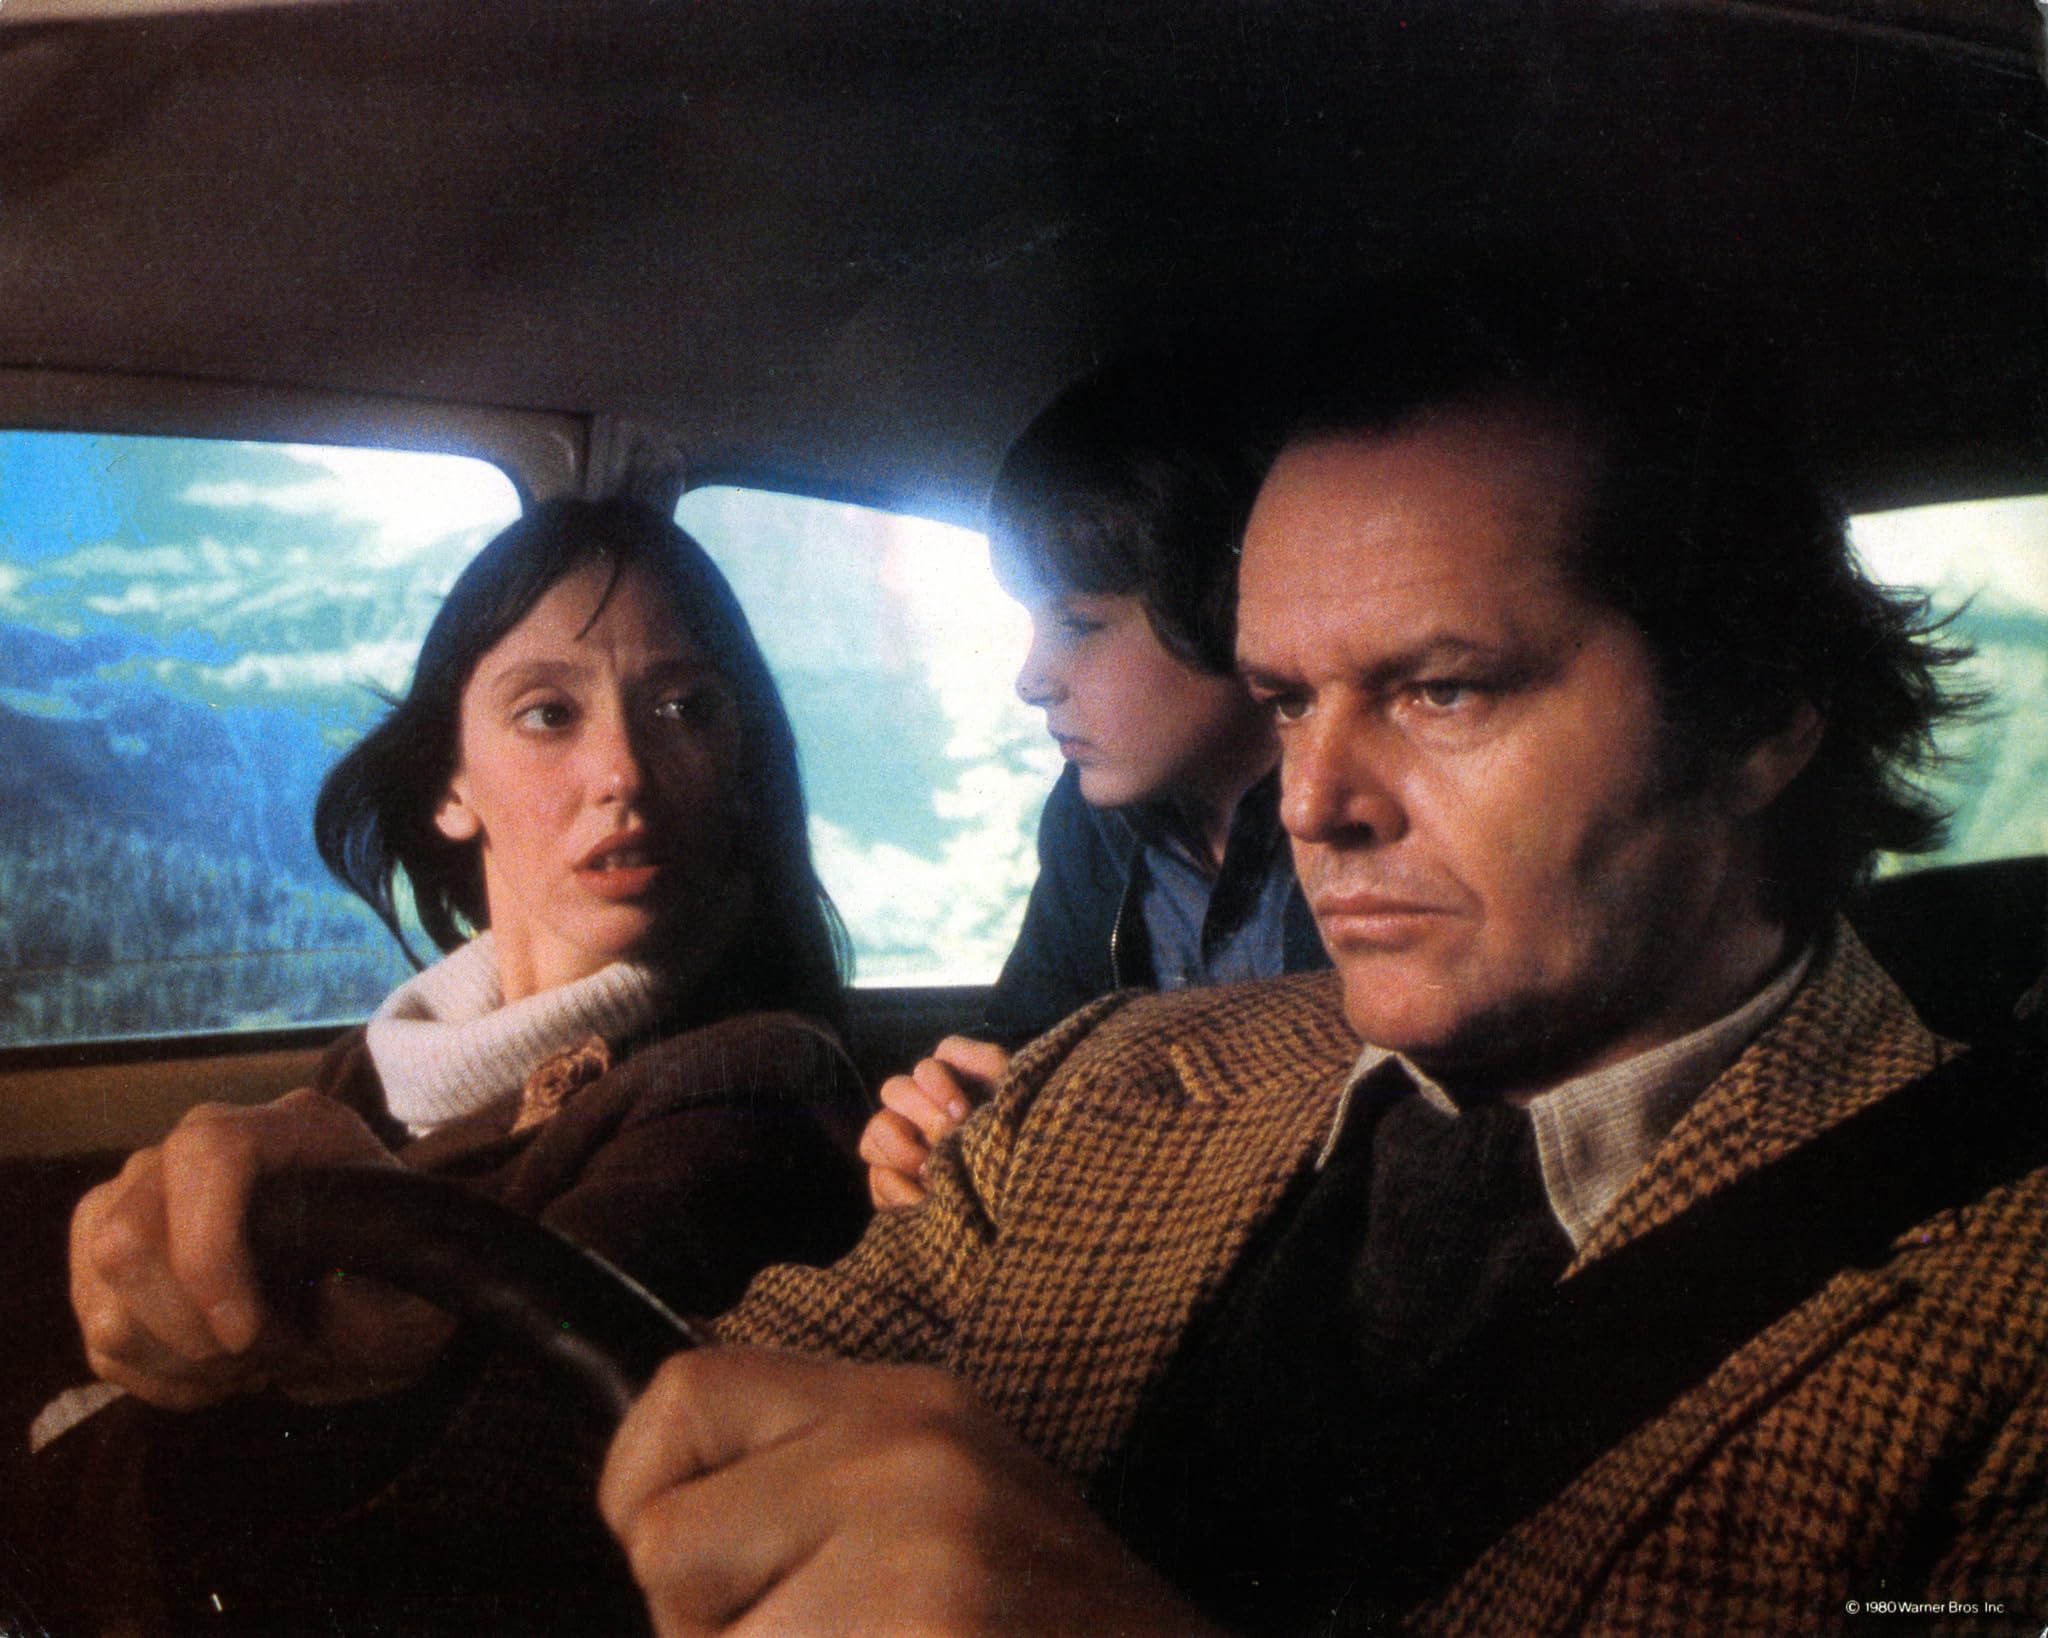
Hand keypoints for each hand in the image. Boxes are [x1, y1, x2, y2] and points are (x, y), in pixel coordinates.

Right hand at [70, 1088, 453, 1409]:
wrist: (380, 1298)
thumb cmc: (402, 1279)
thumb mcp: (419, 1288)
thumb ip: (377, 1300)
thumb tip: (323, 1303)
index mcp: (293, 1128)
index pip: (206, 1153)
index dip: (207, 1253)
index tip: (247, 1333)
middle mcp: (203, 1145)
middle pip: (126, 1230)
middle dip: (189, 1327)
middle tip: (264, 1357)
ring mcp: (148, 1194)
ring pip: (104, 1285)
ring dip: (179, 1355)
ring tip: (251, 1364)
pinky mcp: (115, 1256)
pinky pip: (101, 1330)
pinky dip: (162, 1374)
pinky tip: (222, 1372)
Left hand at [601, 1346, 1219, 1637]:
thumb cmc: (1046, 1628)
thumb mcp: (942, 1502)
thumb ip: (811, 1479)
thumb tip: (645, 1512)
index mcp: (909, 1403)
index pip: (681, 1393)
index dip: (650, 1493)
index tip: (701, 1567)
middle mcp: (909, 1455)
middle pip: (665, 1542)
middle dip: (709, 1627)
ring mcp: (920, 1559)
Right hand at [859, 1037, 1010, 1209]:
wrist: (1022, 1205)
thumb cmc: (1015, 1142)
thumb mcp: (1012, 1097)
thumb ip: (989, 1063)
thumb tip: (947, 1055)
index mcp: (949, 1087)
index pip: (928, 1065)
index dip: (938, 1082)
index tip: (963, 1110)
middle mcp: (919, 1111)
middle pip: (894, 1089)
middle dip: (921, 1112)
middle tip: (948, 1135)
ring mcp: (901, 1147)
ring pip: (875, 1130)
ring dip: (902, 1148)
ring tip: (932, 1170)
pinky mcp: (892, 1185)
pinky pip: (877, 1178)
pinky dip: (899, 1188)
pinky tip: (924, 1198)